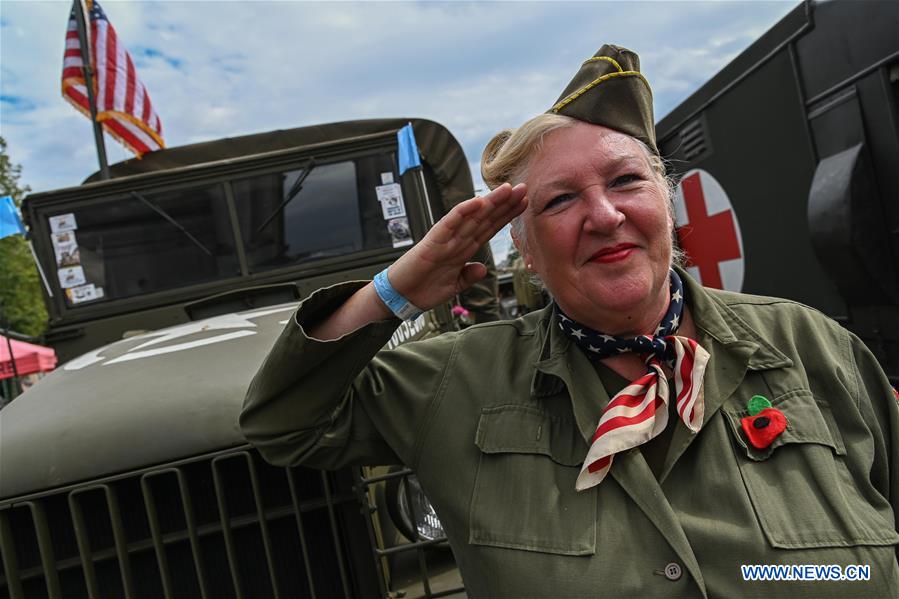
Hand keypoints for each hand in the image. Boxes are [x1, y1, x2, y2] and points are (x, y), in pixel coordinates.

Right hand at [388, 182, 527, 309]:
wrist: (401, 298)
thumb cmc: (423, 289)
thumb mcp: (454, 286)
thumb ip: (469, 275)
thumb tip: (483, 268)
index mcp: (463, 249)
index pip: (489, 228)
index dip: (506, 216)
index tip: (523, 203)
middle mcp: (457, 240)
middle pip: (485, 218)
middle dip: (504, 204)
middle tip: (523, 187)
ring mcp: (445, 239)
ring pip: (471, 217)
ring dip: (490, 203)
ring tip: (507, 189)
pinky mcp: (432, 242)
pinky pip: (449, 224)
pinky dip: (462, 212)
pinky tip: (477, 201)